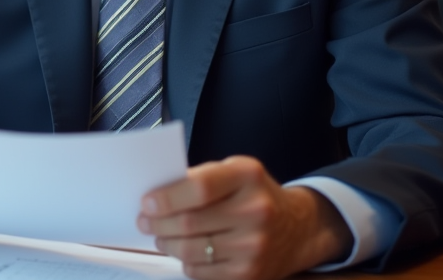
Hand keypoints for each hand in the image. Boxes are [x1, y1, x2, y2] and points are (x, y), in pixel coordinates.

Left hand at [137, 156, 350, 279]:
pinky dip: (186, 262)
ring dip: (166, 243)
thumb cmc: (255, 195)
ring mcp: (254, 246)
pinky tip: (185, 251)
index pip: (199, 188)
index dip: (167, 197)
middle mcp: (255, 210)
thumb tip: (157, 195)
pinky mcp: (249, 273)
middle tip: (144, 220)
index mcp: (247, 176)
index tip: (147, 202)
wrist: (297, 228)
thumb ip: (201, 178)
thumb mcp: (235, 172)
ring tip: (160, 236)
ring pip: (191, 250)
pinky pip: (201, 271)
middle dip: (158, 223)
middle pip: (189, 222)